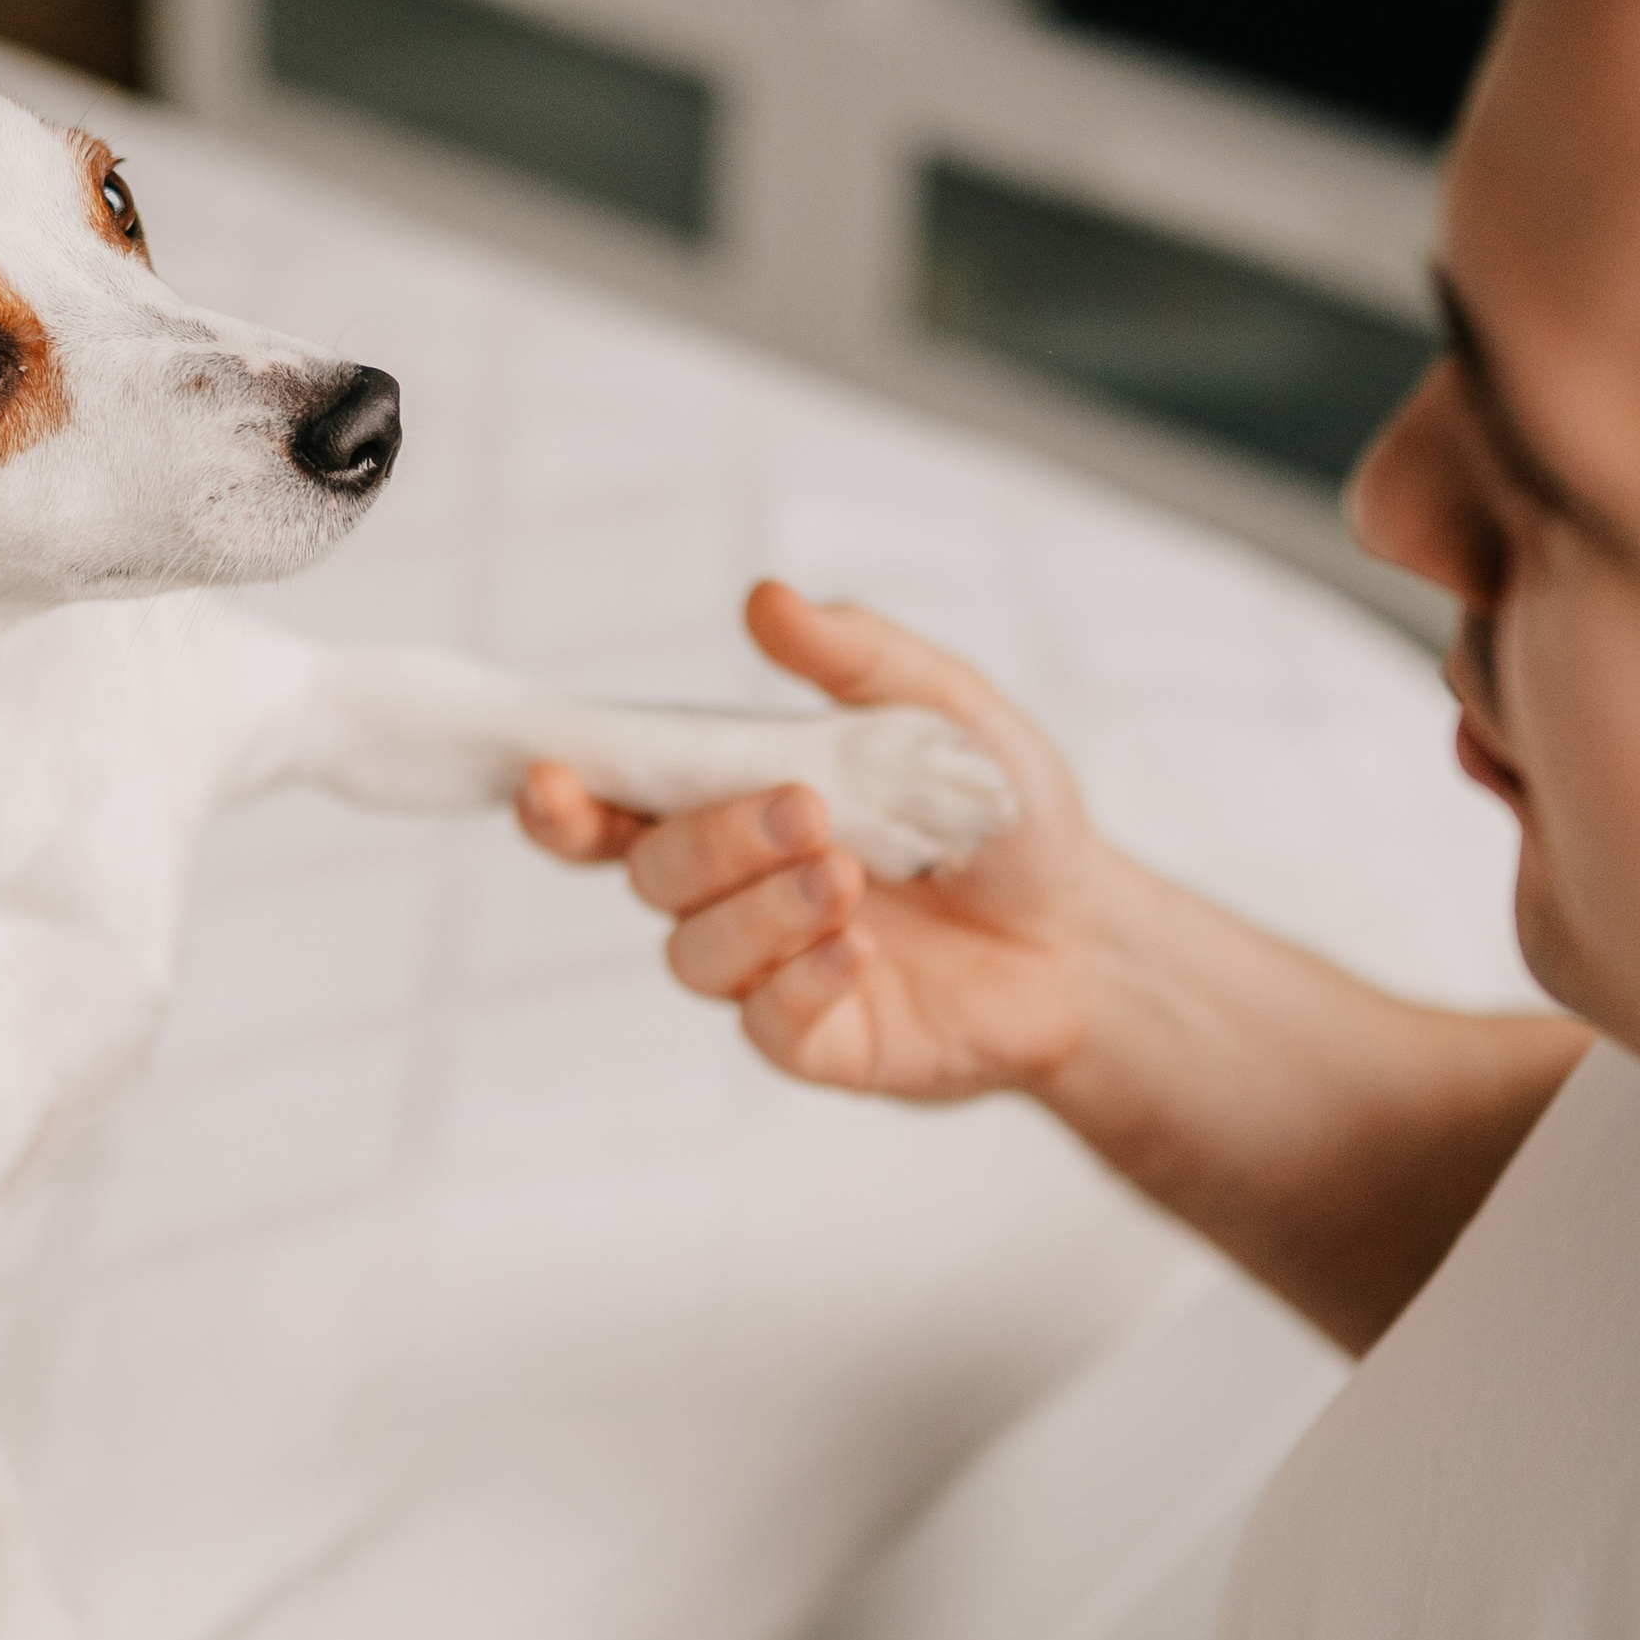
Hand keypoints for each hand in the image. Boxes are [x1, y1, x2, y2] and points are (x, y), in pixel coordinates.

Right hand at [518, 581, 1109, 1100]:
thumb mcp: (947, 713)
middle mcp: (734, 892)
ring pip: (695, 952)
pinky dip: (804, 980)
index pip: (619, 806)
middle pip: (652, 874)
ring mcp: (769, 971)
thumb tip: (766, 599)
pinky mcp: (819, 1041)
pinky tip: (862, 951)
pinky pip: (766, 1023)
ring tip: (848, 877)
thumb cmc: (1001, 819)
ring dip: (761, 908)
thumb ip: (856, 659)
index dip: (566, 800)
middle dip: (713, 837)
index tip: (550, 778)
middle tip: (804, 808)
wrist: (1089, 935)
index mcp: (738, 805)